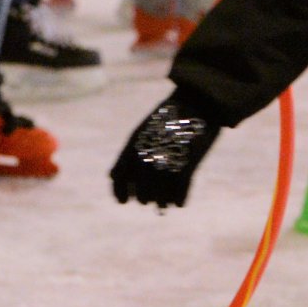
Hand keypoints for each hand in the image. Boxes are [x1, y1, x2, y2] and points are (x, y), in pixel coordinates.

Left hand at [110, 89, 220, 207]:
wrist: (196, 103)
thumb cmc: (168, 118)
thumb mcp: (141, 132)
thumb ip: (126, 155)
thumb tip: (111, 177)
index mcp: (133, 147)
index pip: (119, 178)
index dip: (119, 193)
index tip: (123, 202)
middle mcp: (147, 158)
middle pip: (141, 194)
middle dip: (144, 198)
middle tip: (147, 200)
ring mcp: (166, 164)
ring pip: (159, 199)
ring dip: (162, 202)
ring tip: (164, 203)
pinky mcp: (187, 168)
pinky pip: (179, 195)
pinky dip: (179, 200)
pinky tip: (179, 202)